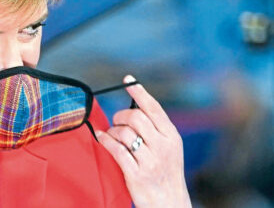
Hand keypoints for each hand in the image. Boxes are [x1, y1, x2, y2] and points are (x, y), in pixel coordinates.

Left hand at [95, 76, 190, 207]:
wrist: (170, 203)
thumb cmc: (165, 172)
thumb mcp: (169, 148)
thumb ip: (156, 128)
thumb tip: (135, 106)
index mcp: (172, 136)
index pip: (154, 108)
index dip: (139, 91)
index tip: (128, 79)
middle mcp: (163, 146)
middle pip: (136, 117)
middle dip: (121, 116)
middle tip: (117, 122)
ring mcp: (151, 161)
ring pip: (124, 132)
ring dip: (113, 131)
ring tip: (112, 136)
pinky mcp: (137, 174)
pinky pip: (116, 150)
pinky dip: (105, 141)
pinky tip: (101, 138)